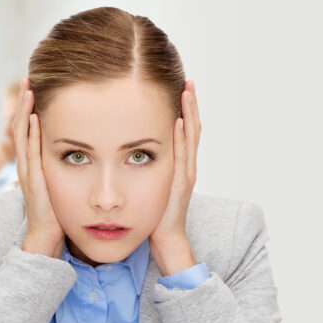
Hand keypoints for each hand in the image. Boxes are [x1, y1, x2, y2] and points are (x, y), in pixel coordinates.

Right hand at [13, 78, 64, 257]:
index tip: (38, 86)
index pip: (30, 128)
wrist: (47, 240)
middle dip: (25, 101)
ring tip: (29, 88)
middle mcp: (27, 164)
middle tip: (29, 77)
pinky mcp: (32, 180)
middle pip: (22, 125)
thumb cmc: (59, 215)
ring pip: (22, 133)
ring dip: (24, 110)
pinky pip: (29, 151)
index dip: (32, 107)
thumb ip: (68, 169)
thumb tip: (84, 155)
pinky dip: (29, 133)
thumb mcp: (64, 185)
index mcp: (34, 163)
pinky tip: (32, 116)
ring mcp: (27, 171)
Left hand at [148, 81, 201, 275]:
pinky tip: (179, 121)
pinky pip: (183, 157)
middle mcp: (185, 167)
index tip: (179, 88)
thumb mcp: (148, 184)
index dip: (183, 110)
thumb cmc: (153, 215)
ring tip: (187, 92)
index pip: (183, 131)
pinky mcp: (180, 185)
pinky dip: (183, 138)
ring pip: (191, 138)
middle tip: (187, 82)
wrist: (165, 240)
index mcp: (177, 165)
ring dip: (189, 114)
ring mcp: (185, 175)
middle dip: (189, 105)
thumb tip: (130, 152)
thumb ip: (144, 167)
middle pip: (191, 128)